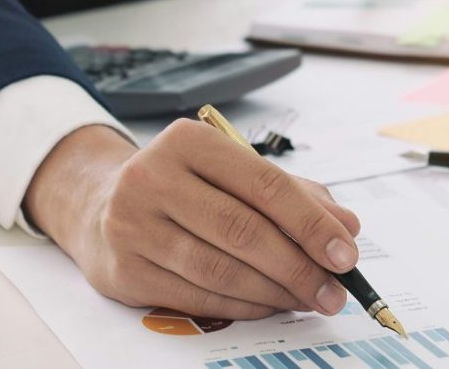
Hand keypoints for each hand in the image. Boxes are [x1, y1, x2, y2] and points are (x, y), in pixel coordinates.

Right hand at [23, 121, 361, 319]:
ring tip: (308, 299)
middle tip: (333, 290)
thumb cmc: (183, 188)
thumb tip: (347, 227)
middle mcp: (153, 177)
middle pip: (243, 230)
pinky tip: (269, 305)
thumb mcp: (233, 174)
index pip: (264, 184)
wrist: (101, 206)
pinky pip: (198, 297)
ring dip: (275, 292)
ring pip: (221, 270)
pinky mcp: (124, 269)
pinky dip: (243, 307)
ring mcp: (132, 225)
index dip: (311, 223)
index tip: (345, 254)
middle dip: (299, 266)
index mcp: (188, 142)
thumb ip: (293, 195)